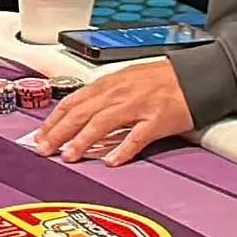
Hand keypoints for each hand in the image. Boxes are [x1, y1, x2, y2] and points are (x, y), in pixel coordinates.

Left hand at [34, 60, 194, 165]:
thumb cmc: (162, 78)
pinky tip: (111, 161)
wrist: (196, 75)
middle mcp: (120, 92)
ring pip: (103, 123)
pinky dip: (122, 149)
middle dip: (59, 132)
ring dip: (83, 140)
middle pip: (82, 113)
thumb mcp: (126, 79)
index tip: (40, 134)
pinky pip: (137, 136)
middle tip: (44, 149)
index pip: (73, 101)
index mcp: (110, 83)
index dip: (54, 119)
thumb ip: (104, 95)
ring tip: (69, 156)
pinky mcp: (158, 120)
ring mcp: (139, 106)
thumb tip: (79, 111)